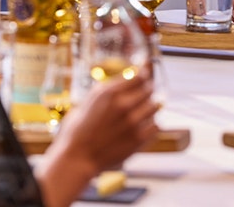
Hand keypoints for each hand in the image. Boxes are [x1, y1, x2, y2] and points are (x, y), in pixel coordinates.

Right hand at [36, 75, 159, 206]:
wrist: (77, 158)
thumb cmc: (79, 130)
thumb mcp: (90, 100)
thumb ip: (110, 87)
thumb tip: (129, 76)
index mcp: (110, 92)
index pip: (140, 75)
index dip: (143, 75)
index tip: (143, 77)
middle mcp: (124, 105)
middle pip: (150, 88)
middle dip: (145, 91)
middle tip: (139, 97)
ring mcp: (133, 122)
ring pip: (155, 106)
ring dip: (148, 108)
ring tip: (138, 114)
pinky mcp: (139, 139)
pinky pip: (156, 125)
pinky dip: (150, 125)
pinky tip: (140, 128)